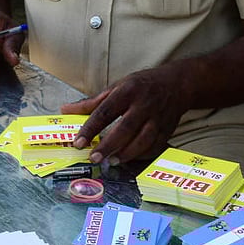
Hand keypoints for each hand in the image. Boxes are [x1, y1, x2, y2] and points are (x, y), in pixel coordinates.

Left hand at [60, 62, 192, 164]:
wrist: (177, 83)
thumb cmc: (141, 85)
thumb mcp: (116, 86)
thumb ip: (92, 102)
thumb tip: (66, 110)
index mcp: (127, 91)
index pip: (105, 111)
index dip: (91, 128)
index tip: (78, 142)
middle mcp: (144, 104)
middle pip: (125, 128)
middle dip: (108, 145)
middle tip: (93, 157)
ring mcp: (158, 118)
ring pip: (143, 140)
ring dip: (125, 153)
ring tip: (110, 161)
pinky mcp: (168, 130)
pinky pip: (154, 147)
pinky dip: (141, 156)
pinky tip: (127, 159)